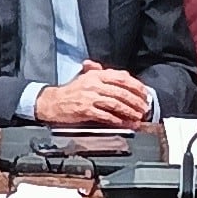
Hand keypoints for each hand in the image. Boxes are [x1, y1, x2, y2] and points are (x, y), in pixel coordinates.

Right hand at [34, 65, 152, 128]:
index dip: (136, 86)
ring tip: (137, 117)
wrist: (52, 102)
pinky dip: (117, 120)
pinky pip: (105, 116)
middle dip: (136, 101)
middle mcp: (93, 84)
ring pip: (116, 104)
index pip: (121, 78)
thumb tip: (123, 74)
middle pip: (121, 92)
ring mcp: (89, 97)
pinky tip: (124, 123)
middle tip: (144, 108)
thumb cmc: (70, 92)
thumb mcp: (86, 77)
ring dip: (129, 112)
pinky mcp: (85, 110)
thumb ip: (103, 73)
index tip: (144, 93)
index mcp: (96, 75)